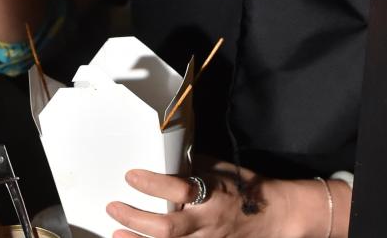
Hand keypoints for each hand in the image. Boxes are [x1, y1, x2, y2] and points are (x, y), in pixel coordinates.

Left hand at [106, 161, 329, 237]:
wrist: (272, 216)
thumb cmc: (243, 187)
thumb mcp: (219, 168)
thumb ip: (191, 166)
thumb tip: (162, 157)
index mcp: (213, 194)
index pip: (179, 189)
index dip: (153, 184)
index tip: (130, 175)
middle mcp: (208, 222)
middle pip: (168, 227)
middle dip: (136, 219)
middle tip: (113, 207)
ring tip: (115, 232)